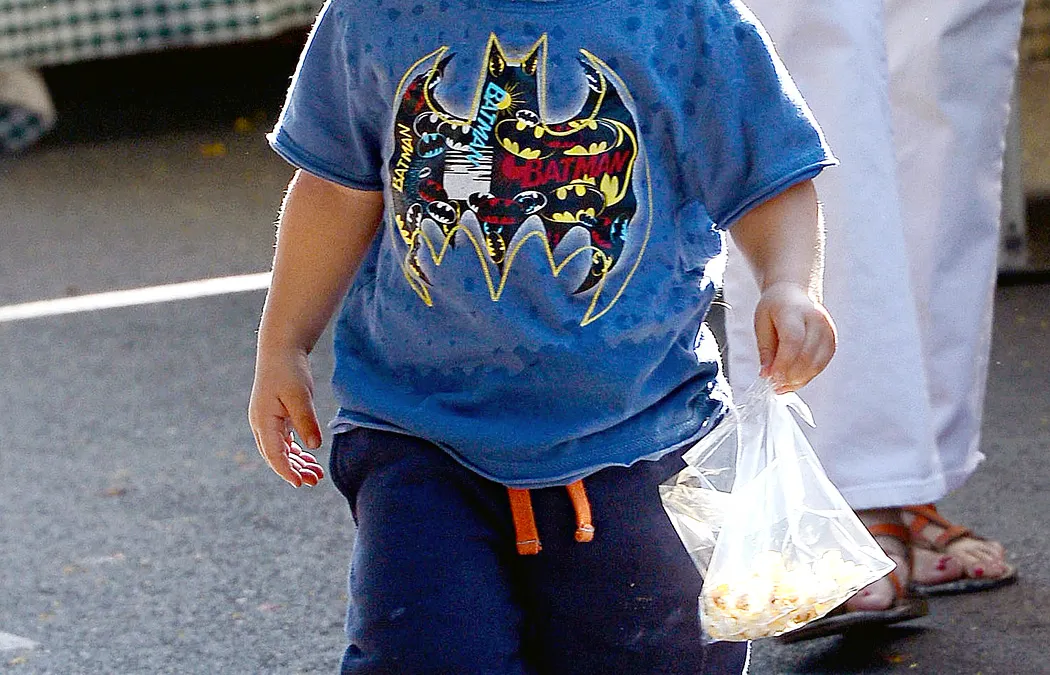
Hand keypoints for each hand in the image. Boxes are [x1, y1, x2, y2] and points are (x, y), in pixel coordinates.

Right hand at [248, 346, 324, 486]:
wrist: (281, 350)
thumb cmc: (289, 370)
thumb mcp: (300, 395)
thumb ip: (306, 420)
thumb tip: (313, 446)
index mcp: (264, 421)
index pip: (273, 454)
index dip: (286, 471)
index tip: (301, 483)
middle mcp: (262, 424)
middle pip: (276, 456)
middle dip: (295, 471)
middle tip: (315, 480)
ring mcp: (267, 421)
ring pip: (280, 450)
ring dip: (296, 463)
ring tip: (316, 473)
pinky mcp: (275, 417)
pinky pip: (283, 441)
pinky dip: (295, 451)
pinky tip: (308, 458)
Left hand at [753, 281, 836, 393]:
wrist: (795, 293)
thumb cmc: (774, 308)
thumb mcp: (761, 324)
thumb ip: (766, 350)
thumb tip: (766, 375)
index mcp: (794, 311)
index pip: (793, 341)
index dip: (783, 364)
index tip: (771, 379)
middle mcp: (816, 320)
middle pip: (807, 355)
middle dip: (789, 376)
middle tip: (773, 386)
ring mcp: (827, 331)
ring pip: (816, 364)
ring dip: (799, 380)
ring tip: (782, 386)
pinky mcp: (832, 341)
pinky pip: (822, 365)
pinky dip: (807, 376)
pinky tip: (793, 380)